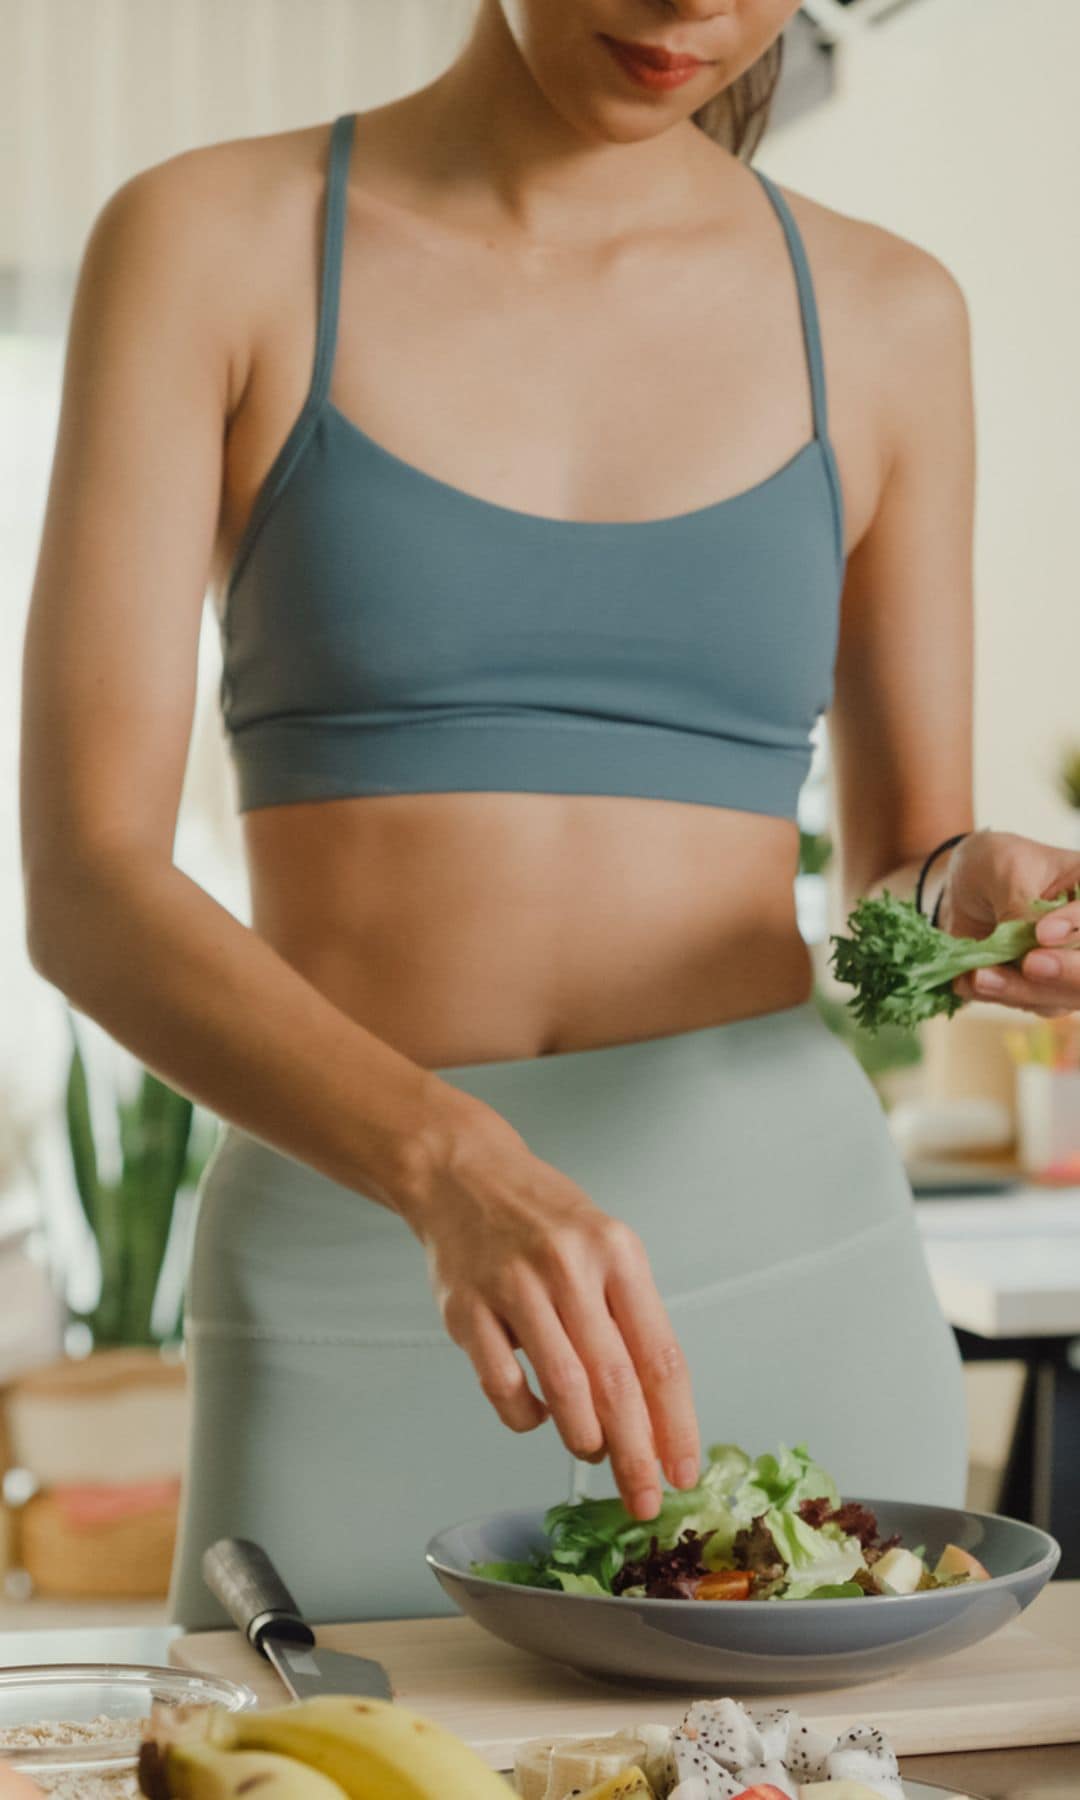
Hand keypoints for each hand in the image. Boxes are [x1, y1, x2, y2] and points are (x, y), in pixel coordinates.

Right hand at [400, 1089, 699, 1518]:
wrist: (463, 1173)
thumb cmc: (544, 1220)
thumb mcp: (604, 1247)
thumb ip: (629, 1319)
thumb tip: (657, 1415)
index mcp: (618, 1254)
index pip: (660, 1356)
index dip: (676, 1424)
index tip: (682, 1471)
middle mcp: (570, 1267)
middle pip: (616, 1382)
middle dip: (635, 1454)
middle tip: (642, 1498)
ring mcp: (515, 1286)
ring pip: (564, 1388)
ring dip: (584, 1437)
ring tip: (591, 1451)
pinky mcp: (467, 1308)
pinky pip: (503, 1384)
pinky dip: (525, 1416)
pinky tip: (535, 1415)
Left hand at [943, 827, 1079, 1014]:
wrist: (967, 887)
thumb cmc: (994, 864)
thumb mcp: (1005, 870)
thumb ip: (1021, 907)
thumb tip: (1031, 949)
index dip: (1075, 930)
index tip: (1043, 932)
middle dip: (1062, 973)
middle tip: (1028, 965)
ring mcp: (1070, 965)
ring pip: (1063, 996)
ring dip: (1023, 990)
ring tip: (980, 976)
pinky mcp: (1045, 987)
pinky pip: (1033, 1003)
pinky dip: (1002, 996)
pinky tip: (973, 980)